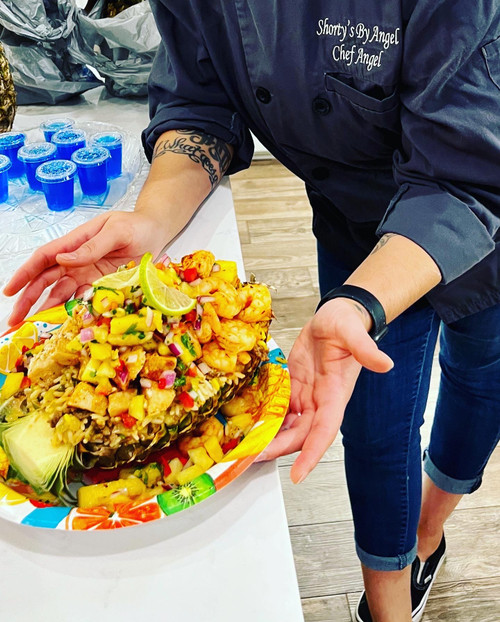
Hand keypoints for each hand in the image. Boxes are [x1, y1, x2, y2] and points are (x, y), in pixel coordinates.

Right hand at [3, 210, 168, 325]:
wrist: (155, 232)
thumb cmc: (134, 226)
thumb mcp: (116, 232)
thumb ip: (92, 246)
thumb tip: (63, 260)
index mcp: (75, 243)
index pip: (43, 258)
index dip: (25, 274)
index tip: (10, 291)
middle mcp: (77, 261)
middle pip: (46, 281)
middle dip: (28, 299)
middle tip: (15, 320)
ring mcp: (88, 275)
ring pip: (61, 294)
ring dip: (47, 310)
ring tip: (34, 329)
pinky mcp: (101, 286)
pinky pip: (84, 301)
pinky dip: (73, 314)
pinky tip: (64, 327)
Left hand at [259, 299, 393, 482]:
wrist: (334, 317)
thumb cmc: (346, 324)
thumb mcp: (352, 332)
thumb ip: (366, 349)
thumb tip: (385, 364)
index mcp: (335, 394)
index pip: (324, 431)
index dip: (311, 454)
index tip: (298, 475)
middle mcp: (320, 402)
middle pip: (300, 436)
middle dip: (278, 449)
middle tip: (253, 457)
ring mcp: (306, 396)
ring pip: (287, 428)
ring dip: (270, 439)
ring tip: (246, 448)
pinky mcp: (294, 388)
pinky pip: (279, 411)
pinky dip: (266, 421)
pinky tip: (250, 425)